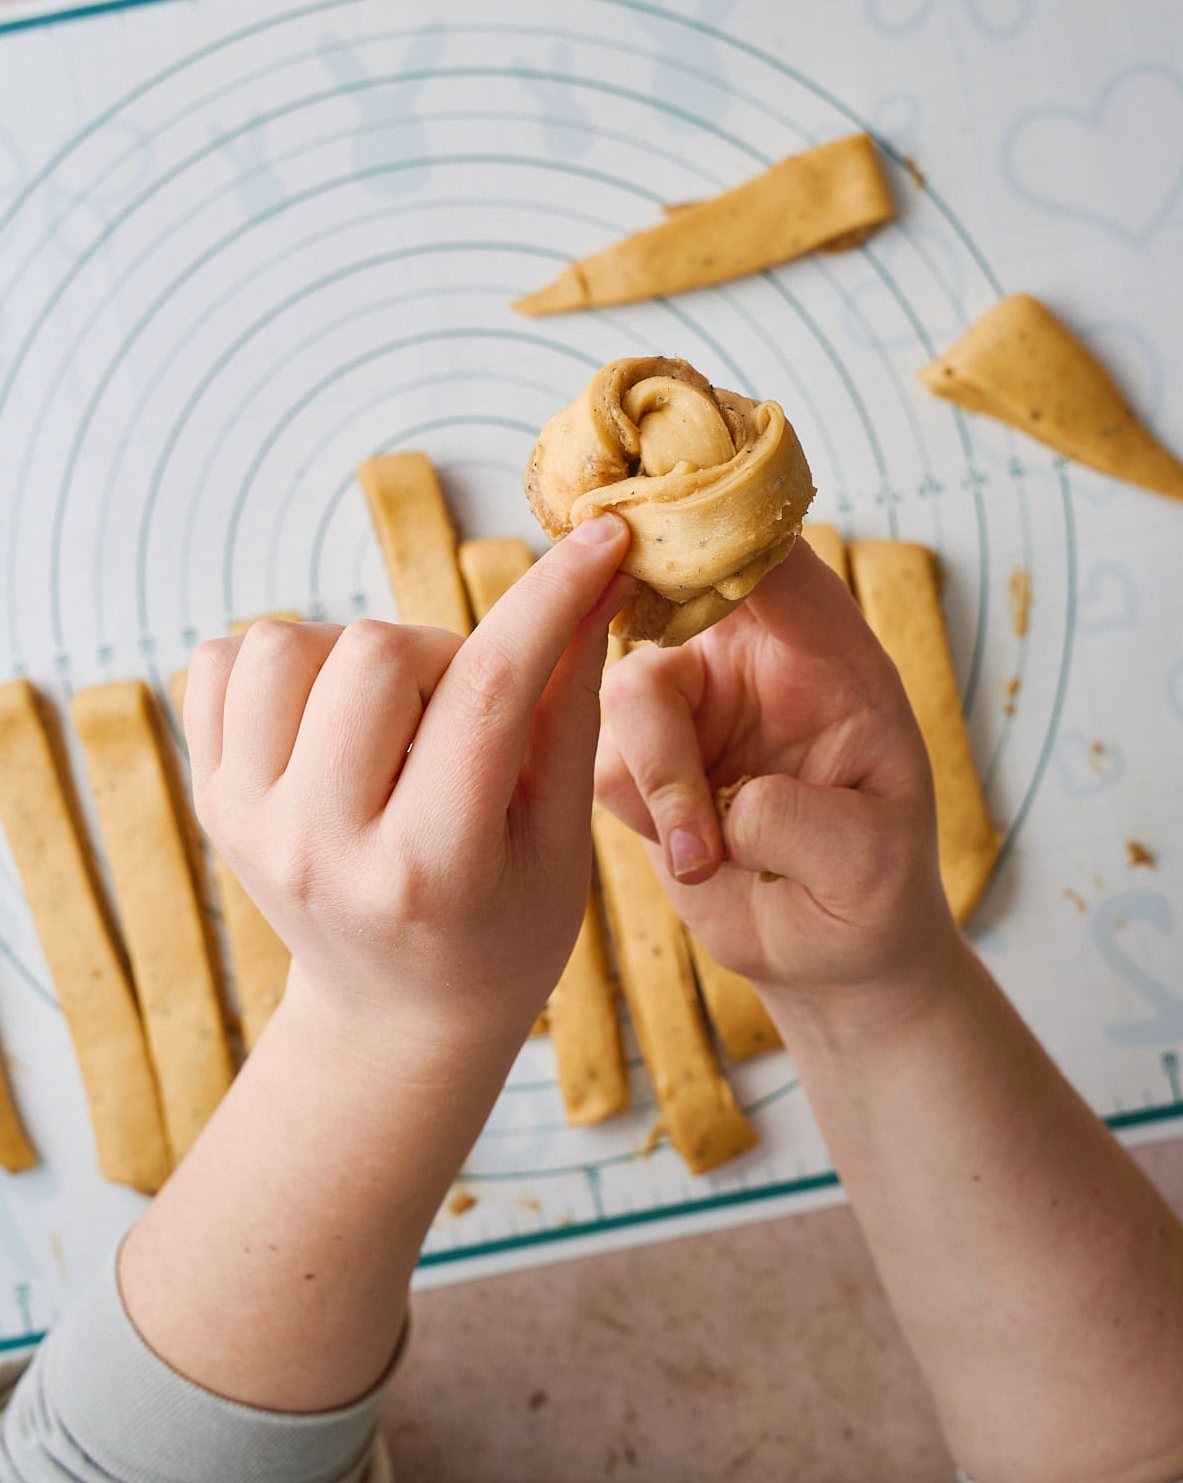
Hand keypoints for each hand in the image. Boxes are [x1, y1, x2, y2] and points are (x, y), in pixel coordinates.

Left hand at [184, 513, 630, 1050]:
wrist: (396, 1013)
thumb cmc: (504, 925)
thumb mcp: (562, 835)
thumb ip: (572, 703)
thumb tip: (600, 575)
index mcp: (428, 867)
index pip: (488, 691)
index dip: (552, 596)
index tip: (602, 537)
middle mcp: (318, 846)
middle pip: (377, 650)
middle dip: (443, 655)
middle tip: (465, 713)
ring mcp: (246, 823)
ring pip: (286, 641)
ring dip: (357, 656)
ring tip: (395, 720)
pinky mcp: (208, 798)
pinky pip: (222, 661)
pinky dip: (284, 664)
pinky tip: (331, 719)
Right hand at [596, 539, 955, 1002]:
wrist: (831, 951)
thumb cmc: (875, 894)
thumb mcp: (871, 866)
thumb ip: (803, 824)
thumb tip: (725, 812)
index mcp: (830, 651)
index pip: (773, 558)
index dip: (715, 532)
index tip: (668, 544)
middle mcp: (755, 658)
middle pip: (673, 596)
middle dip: (648, 643)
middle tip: (668, 726)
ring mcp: (695, 704)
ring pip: (627, 692)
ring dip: (658, 783)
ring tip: (707, 863)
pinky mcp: (648, 758)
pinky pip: (606, 762)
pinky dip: (640, 816)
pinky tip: (697, 862)